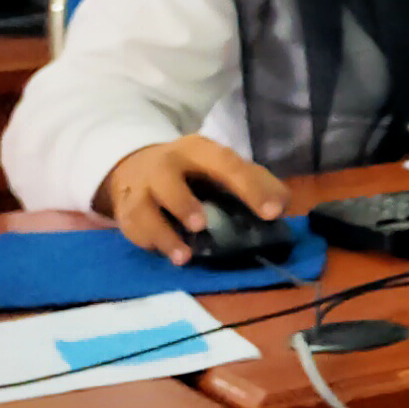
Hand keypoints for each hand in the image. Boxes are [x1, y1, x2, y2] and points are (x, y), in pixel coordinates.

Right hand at [98, 136, 292, 259]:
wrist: (138, 165)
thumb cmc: (193, 172)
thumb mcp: (225, 168)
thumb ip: (256, 183)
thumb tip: (282, 205)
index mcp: (199, 150)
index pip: (226, 163)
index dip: (250, 187)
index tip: (272, 213)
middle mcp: (165, 165)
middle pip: (167, 178)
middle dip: (183, 202)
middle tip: (201, 225)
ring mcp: (141, 188)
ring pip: (142, 209)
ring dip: (162, 233)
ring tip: (184, 257)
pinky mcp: (126, 210)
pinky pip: (131, 227)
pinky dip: (148, 242)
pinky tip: (167, 255)